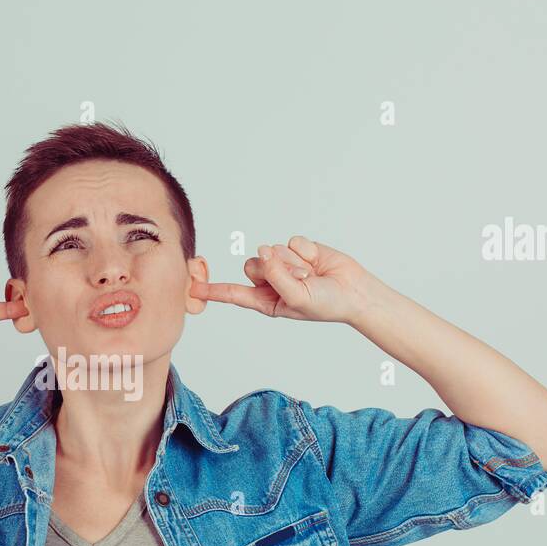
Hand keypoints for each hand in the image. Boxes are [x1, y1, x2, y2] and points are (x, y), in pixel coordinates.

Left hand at [191, 235, 369, 323]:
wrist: (354, 292)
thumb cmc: (326, 304)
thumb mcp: (297, 298)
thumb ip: (276, 276)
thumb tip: (264, 250)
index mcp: (265, 300)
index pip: (234, 294)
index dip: (213, 291)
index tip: (192, 289)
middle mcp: (270, 281)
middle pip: (252, 265)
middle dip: (275, 269)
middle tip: (299, 279)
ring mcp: (283, 263)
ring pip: (272, 251)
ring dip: (294, 262)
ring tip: (311, 274)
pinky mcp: (297, 249)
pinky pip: (292, 241)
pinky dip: (306, 251)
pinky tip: (317, 262)